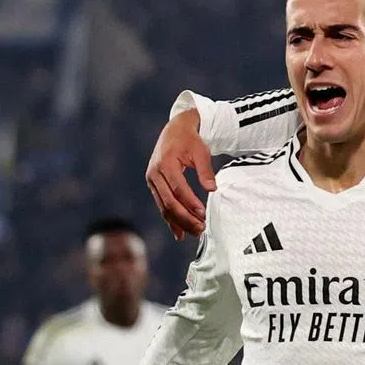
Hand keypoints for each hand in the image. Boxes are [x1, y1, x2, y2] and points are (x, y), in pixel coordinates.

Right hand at [146, 108, 215, 239]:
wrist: (174, 131)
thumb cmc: (189, 140)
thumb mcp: (201, 151)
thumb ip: (205, 171)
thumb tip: (212, 189)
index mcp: (166, 163)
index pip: (178, 188)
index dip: (190, 203)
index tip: (203, 214)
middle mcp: (155, 174)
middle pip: (169, 202)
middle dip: (185, 218)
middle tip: (200, 229)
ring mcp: (152, 181)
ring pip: (164, 207)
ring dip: (179, 222)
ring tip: (195, 233)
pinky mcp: (154, 186)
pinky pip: (162, 206)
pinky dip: (170, 220)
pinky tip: (179, 233)